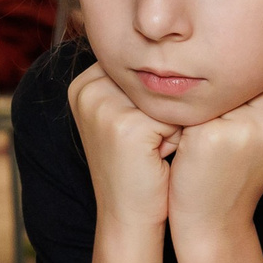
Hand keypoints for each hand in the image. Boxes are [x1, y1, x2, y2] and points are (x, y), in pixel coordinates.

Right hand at [69, 65, 181, 230]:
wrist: (128, 217)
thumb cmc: (137, 167)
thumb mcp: (128, 117)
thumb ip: (137, 83)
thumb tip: (173, 45)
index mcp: (84, 82)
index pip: (144, 67)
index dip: (155, 97)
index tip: (142, 130)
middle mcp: (87, 89)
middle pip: (155, 77)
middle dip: (164, 109)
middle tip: (150, 144)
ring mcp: (103, 106)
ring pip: (166, 96)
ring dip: (173, 123)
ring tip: (155, 150)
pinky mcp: (125, 126)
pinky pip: (175, 115)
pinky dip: (177, 137)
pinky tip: (159, 158)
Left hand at [165, 74, 262, 236]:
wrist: (214, 221)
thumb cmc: (241, 176)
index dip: (257, 76)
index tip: (238, 89)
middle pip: (254, 74)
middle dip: (234, 79)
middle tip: (214, 92)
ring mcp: (247, 129)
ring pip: (226, 84)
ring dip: (212, 90)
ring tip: (198, 103)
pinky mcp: (212, 134)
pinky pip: (200, 101)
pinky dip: (189, 106)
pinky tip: (182, 118)